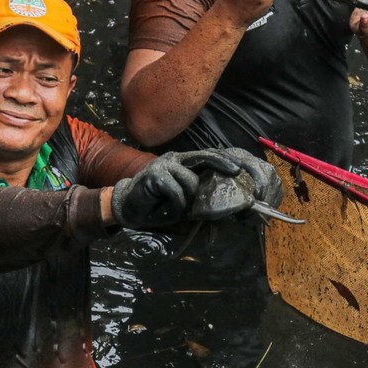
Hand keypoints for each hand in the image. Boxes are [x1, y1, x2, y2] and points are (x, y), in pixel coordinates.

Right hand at [110, 148, 280, 229]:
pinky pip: (176, 193)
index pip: (205, 156)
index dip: (223, 161)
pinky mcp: (155, 175)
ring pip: (190, 182)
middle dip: (222, 164)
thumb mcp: (182, 197)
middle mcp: (174, 159)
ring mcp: (164, 165)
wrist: (128, 208)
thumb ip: (198, 192)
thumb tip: (223, 198)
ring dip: (186, 202)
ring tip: (174, 208)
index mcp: (181, 162)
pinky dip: (173, 208)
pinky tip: (163, 210)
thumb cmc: (157, 204)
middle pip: (203, 157)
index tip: (238, 169)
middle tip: (236, 172)